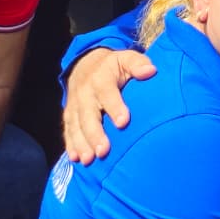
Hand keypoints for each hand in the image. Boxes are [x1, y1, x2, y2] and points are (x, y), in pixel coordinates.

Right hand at [61, 45, 157, 163]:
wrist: (84, 64)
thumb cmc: (113, 66)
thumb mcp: (125, 59)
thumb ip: (137, 64)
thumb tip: (151, 71)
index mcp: (101, 78)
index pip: (107, 93)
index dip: (115, 107)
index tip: (123, 122)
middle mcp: (85, 93)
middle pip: (89, 114)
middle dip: (95, 133)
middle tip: (103, 151)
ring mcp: (75, 105)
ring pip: (76, 125)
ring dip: (81, 143)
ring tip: (88, 160)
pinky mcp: (69, 115)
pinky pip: (68, 130)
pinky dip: (70, 144)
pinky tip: (75, 158)